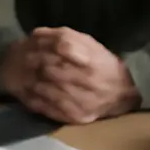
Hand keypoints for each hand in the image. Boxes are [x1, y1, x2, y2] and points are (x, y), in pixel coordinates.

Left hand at [0, 27, 139, 123]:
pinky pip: (51, 109)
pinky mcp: (77, 116)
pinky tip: (31, 92)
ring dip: (34, 81)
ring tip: (28, 75)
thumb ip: (65, 37)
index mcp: (93, 61)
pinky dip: (37, 100)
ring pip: (50, 90)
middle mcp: (90, 82)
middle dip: (36, 62)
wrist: (123, 93)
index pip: (63, 47)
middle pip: (53, 69)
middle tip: (27, 59)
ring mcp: (84, 102)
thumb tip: (36, 33)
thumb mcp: (89, 44)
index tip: (35, 44)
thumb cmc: (102, 64)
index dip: (46, 44)